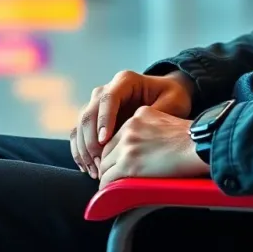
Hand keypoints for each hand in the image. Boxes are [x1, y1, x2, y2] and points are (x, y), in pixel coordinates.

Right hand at [71, 70, 194, 178]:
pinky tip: (88, 168)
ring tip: (95, 170)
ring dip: (84, 149)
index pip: (108, 98)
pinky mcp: (96, 119)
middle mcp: (108, 89)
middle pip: (89, 112)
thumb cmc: (174, 96)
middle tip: (100, 163)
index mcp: (125, 81)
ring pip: (80, 125)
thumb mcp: (172, 102)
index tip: (104, 140)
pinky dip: (81, 152)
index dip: (103, 119)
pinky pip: (79, 135)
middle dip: (91, 140)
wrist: (169, 95)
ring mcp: (99, 104)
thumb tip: (137, 133)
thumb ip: (155, 114)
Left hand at [98, 106, 208, 189]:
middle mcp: (130, 127)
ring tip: (114, 186)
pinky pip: (108, 179)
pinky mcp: (128, 163)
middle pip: (107, 150)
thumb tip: (144, 148)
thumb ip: (150, 130)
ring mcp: (127, 145)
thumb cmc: (191, 139)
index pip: (118, 135)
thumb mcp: (166, 122)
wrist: (198, 146)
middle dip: (110, 164)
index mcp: (140, 115)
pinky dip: (108, 188)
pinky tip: (112, 193)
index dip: (117, 151)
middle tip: (115, 176)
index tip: (121, 162)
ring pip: (105, 165)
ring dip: (109, 176)